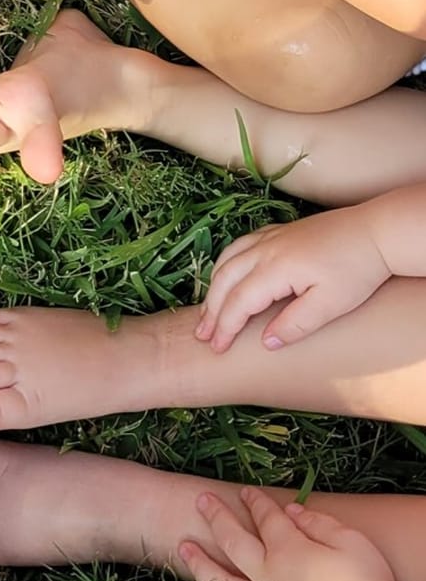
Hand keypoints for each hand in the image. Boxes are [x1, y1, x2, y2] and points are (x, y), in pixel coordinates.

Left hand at [180, 488, 398, 580]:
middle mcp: (268, 579)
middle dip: (216, 517)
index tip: (247, 492)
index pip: (265, 518)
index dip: (256, 502)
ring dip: (200, 565)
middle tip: (200, 502)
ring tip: (183, 549)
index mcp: (288, 550)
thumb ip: (318, 523)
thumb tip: (290, 511)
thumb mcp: (350, 540)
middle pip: (233, 542)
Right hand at [196, 208, 391, 351]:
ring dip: (214, 285)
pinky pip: (240, 245)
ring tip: (208, 309)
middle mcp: (266, 249)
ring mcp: (272, 236)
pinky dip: (226, 263)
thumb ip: (296, 325)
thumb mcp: (331, 305)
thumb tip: (266, 342)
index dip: (225, 327)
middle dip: (211, 309)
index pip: (238, 302)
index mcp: (276, 268)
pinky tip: (227, 275)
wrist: (377, 232)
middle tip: (203, 335)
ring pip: (228, 260)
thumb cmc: (358, 270)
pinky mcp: (280, 231)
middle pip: (225, 280)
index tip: (217, 349)